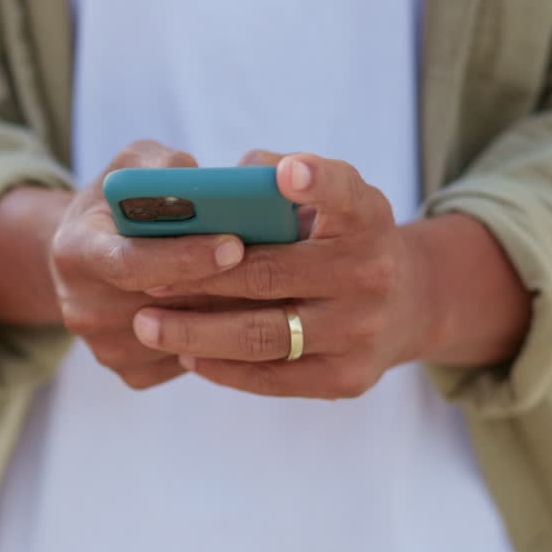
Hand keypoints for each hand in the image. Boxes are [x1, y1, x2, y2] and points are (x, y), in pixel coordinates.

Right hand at [49, 140, 247, 389]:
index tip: (235, 245)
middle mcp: (80, 306)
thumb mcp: (132, 166)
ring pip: (182, 340)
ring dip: (229, 317)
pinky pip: (186, 363)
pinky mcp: (127, 372)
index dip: (184, 257)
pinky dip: (220, 343)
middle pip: (162, 307)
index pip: (130, 263)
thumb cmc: (121, 202)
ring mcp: (103, 346)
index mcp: (74, 250)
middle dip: (222, 288)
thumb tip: (208, 184)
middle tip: (278, 270)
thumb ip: (164, 167)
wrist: (91, 253)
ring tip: (271, 290)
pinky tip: (242, 313)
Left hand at [129, 152, 435, 398]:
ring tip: (147, 324)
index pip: (346, 195)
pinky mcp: (347, 379)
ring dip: (196, 333)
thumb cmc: (339, 238)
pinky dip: (223, 367)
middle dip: (201, 279)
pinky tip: (186, 356)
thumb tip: (214, 186)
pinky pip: (273, 378)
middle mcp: (371, 274)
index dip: (317, 183)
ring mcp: (362, 332)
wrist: (406, 306)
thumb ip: (273, 178)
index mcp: (367, 219)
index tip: (286, 172)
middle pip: (271, 276)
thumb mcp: (329, 199)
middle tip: (144, 279)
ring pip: (264, 335)